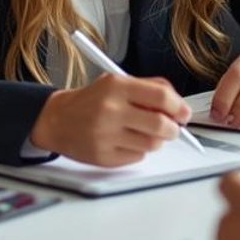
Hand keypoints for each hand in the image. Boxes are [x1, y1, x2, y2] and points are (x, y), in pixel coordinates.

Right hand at [27, 74, 189, 166]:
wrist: (56, 120)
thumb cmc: (91, 100)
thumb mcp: (116, 82)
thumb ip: (147, 88)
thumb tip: (178, 104)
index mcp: (116, 86)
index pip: (161, 96)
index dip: (179, 107)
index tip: (183, 113)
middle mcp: (111, 110)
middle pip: (160, 125)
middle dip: (173, 129)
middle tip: (172, 128)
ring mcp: (106, 135)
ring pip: (152, 144)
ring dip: (156, 140)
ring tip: (145, 133)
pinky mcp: (103, 156)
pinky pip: (137, 157)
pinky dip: (138, 150)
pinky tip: (126, 141)